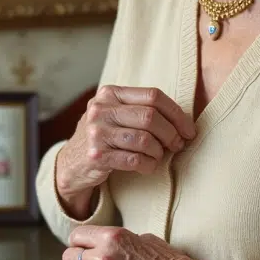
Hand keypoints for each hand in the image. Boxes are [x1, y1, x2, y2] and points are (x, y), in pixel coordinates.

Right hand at [55, 86, 195, 211]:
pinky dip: (149, 164)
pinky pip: (135, 160)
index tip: (188, 129)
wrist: (71, 163)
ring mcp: (97, 132)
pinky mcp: (97, 155)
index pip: (153, 96)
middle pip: (150, 117)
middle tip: (178, 144)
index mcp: (109, 93)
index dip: (176, 113)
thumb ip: (140, 109)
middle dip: (171, 133)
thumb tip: (183, 120)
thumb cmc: (104, 136)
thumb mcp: (114, 113)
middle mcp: (101, 109)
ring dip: (159, 151)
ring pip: (144, 139)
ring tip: (159, 155)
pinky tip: (149, 165)